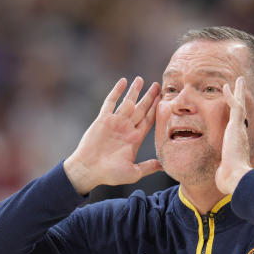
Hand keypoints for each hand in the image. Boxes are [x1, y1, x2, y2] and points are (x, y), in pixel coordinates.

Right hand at [63, 77, 161, 192]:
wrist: (88, 170)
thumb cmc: (110, 174)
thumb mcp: (133, 172)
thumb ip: (148, 167)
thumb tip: (164, 166)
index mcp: (135, 139)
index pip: (149, 120)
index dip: (157, 110)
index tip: (165, 100)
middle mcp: (126, 128)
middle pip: (141, 109)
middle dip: (150, 97)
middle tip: (158, 85)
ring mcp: (115, 122)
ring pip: (127, 102)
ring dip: (134, 91)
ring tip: (141, 79)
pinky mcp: (103, 119)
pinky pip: (111, 102)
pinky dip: (117, 91)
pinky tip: (123, 81)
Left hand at [215, 76, 253, 195]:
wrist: (236, 178)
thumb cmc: (229, 180)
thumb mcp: (224, 172)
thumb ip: (222, 171)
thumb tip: (220, 181)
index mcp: (236, 144)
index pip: (236, 127)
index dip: (235, 117)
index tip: (235, 110)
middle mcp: (240, 135)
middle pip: (241, 113)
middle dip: (241, 100)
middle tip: (241, 88)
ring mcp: (240, 130)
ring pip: (240, 106)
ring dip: (239, 92)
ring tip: (239, 80)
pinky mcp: (237, 126)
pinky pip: (235, 106)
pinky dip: (231, 95)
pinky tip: (226, 85)